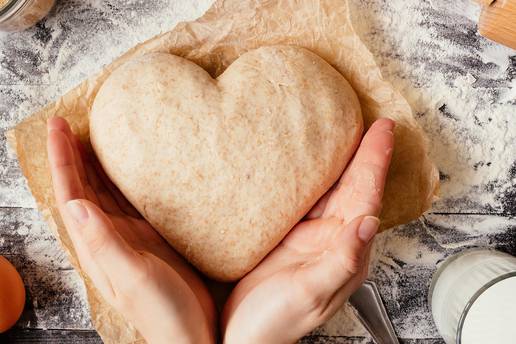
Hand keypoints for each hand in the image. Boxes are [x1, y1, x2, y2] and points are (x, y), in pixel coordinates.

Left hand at [47, 117, 215, 343]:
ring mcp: (128, 237)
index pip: (71, 195)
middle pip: (82, 188)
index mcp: (96, 246)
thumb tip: (75, 205)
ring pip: (104, 191)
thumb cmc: (163, 311)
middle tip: (69, 121)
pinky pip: (129, 200)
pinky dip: (121, 180)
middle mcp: (107, 238)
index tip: (58, 128)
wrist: (191, 332)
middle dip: (72, 155)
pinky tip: (126, 167)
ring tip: (92, 134)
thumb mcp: (132, 277)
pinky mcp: (150, 237)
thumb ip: (104, 243)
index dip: (63, 161)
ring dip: (94, 163)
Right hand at [222, 119, 394, 343]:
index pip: (366, 199)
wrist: (243, 334)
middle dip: (366, 155)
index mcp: (345, 253)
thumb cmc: (276, 322)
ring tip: (348, 132)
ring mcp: (311, 236)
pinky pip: (306, 198)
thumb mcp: (310, 294)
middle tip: (376, 124)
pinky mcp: (288, 234)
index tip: (384, 132)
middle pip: (354, 188)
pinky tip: (310, 162)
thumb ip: (341, 262)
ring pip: (333, 190)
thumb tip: (368, 225)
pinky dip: (313, 177)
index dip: (375, 164)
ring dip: (344, 161)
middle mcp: (333, 240)